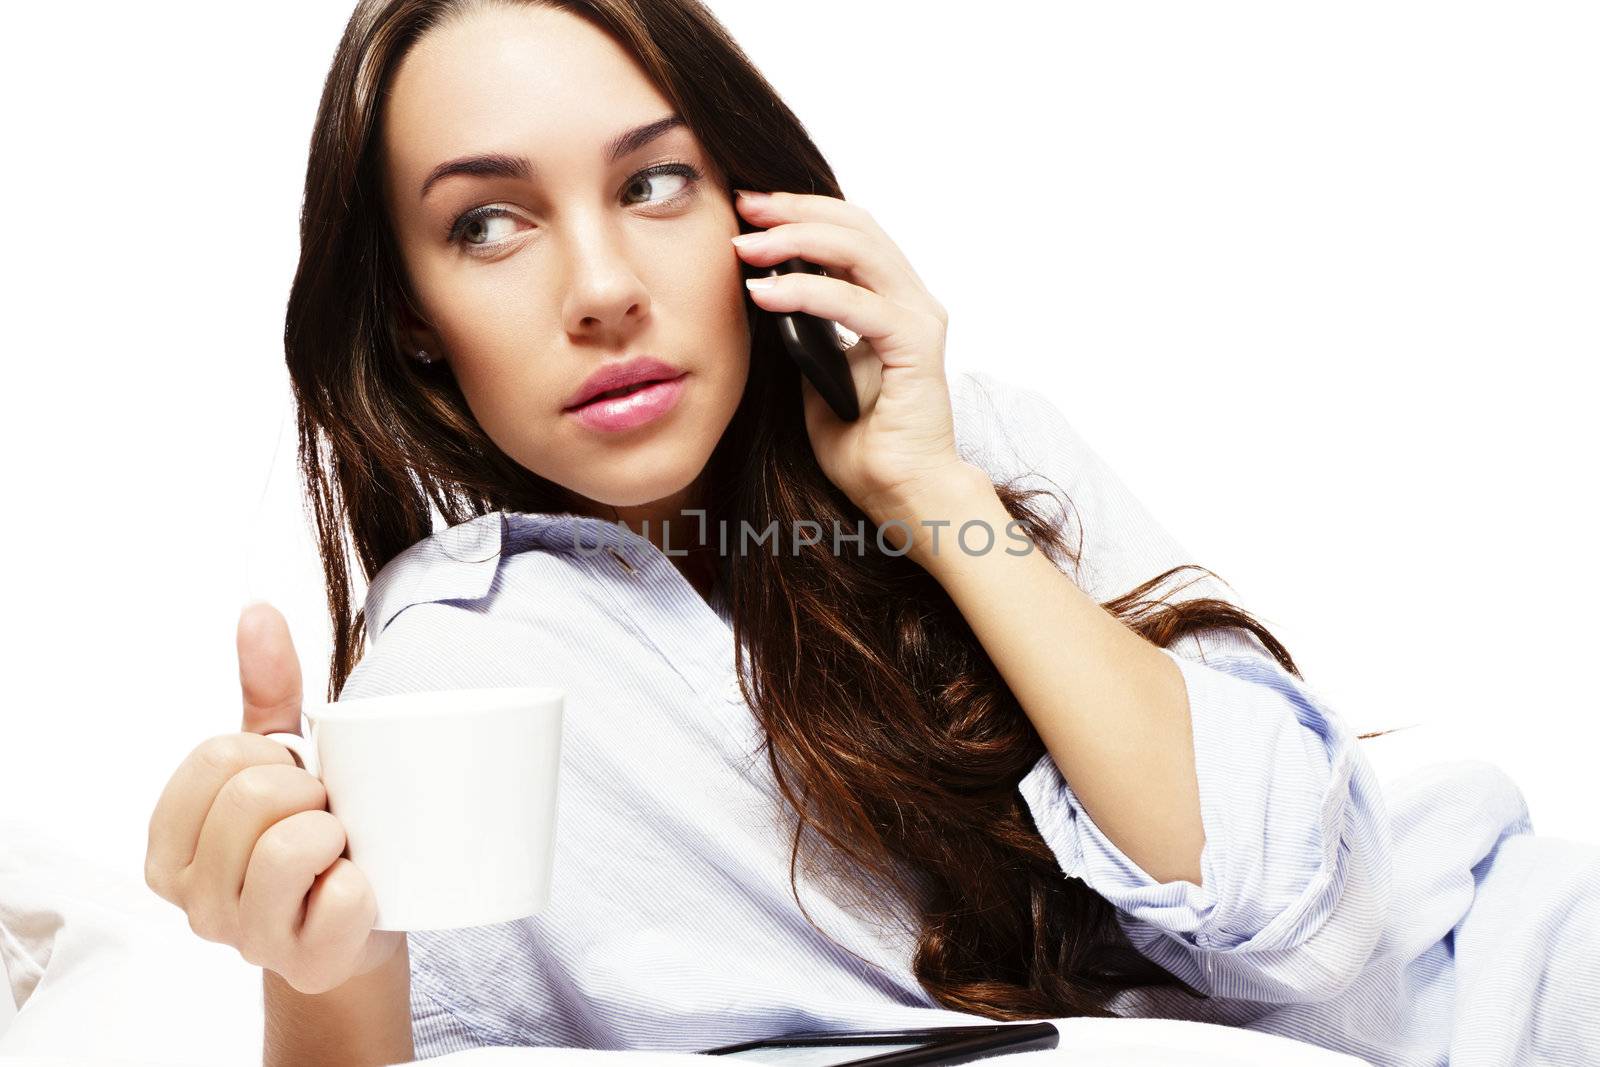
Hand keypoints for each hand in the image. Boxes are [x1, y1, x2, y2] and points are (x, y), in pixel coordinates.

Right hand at [143, 602, 402, 994]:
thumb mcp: (282, 759)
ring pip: (293, 847)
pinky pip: (344, 899)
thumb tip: (257, 610)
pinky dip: (364, 885)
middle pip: (253, 797)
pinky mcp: (306, 964)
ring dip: (335, 832)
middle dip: (306, 790)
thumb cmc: (311, 832)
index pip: (217, 757)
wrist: (359, 926)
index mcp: (169, 845)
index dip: (270, 754)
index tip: (289, 777)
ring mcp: (245, 939)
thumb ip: (265, 688)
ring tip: (337, 848)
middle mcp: (192, 899)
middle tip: (323, 814)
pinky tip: (354, 889)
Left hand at [732, 189, 974, 524]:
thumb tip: (760, 292)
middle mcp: (911, 301)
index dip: (799, 212)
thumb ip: (802, 332)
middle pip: (854, 226)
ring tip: (746, 247)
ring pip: (858, 250)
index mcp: (890, 301)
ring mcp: (919, 319)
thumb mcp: (814, 375)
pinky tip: (765, 294)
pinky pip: (856, 304)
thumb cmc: (863, 445)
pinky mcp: (916, 345)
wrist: (901, 494)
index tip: (747, 210)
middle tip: (742, 206)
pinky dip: (806, 292)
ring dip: (795, 240)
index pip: (848, 233)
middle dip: (793, 210)